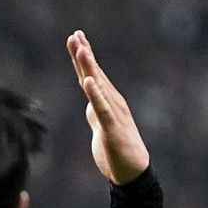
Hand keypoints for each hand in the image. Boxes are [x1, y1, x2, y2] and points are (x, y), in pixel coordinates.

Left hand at [67, 30, 149, 184]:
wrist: (131, 171)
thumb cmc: (117, 150)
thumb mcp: (101, 127)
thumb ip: (96, 112)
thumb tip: (89, 104)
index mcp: (106, 101)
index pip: (91, 75)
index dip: (83, 58)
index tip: (75, 38)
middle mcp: (111, 102)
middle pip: (94, 75)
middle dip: (84, 54)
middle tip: (75, 35)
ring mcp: (112, 113)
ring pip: (98, 86)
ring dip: (89, 67)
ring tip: (81, 48)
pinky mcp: (112, 127)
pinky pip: (100, 107)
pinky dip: (94, 93)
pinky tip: (87, 80)